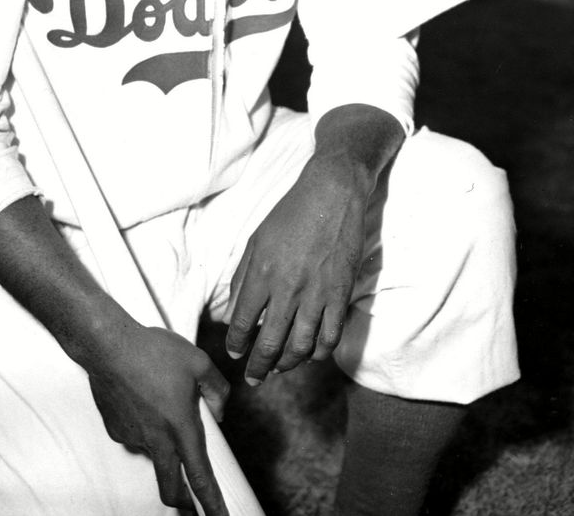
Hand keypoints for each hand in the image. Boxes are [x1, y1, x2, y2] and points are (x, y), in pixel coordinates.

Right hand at [86, 323, 230, 514]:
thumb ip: (217, 389)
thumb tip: (219, 412)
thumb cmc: (153, 350)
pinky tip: (141, 397)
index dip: (212, 505)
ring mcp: (133, 437)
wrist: (107, 344)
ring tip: (159, 400)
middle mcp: (156, 439)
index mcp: (180, 427)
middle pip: (170, 489)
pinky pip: (135, 435)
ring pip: (153, 453)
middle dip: (183, 503)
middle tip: (192, 502)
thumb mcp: (197, 361)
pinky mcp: (115, 430)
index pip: (200, 478)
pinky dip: (143, 425)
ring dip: (161, 442)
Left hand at [225, 152, 370, 384]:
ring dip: (287, 364)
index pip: (243, 322)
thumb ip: (242, 278)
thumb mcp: (256, 240)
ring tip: (279, 369)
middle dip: (258, 366)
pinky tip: (310, 355)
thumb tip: (233, 313)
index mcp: (262, 273)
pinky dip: (318, 353)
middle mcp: (287, 289)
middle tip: (253, 378)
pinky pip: (330, 337)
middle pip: (270, 343)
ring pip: (300, 347)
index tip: (236, 353)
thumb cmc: (289, 216)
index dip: (237, 344)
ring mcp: (316, 294)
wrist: (331, 196)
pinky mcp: (340, 295)